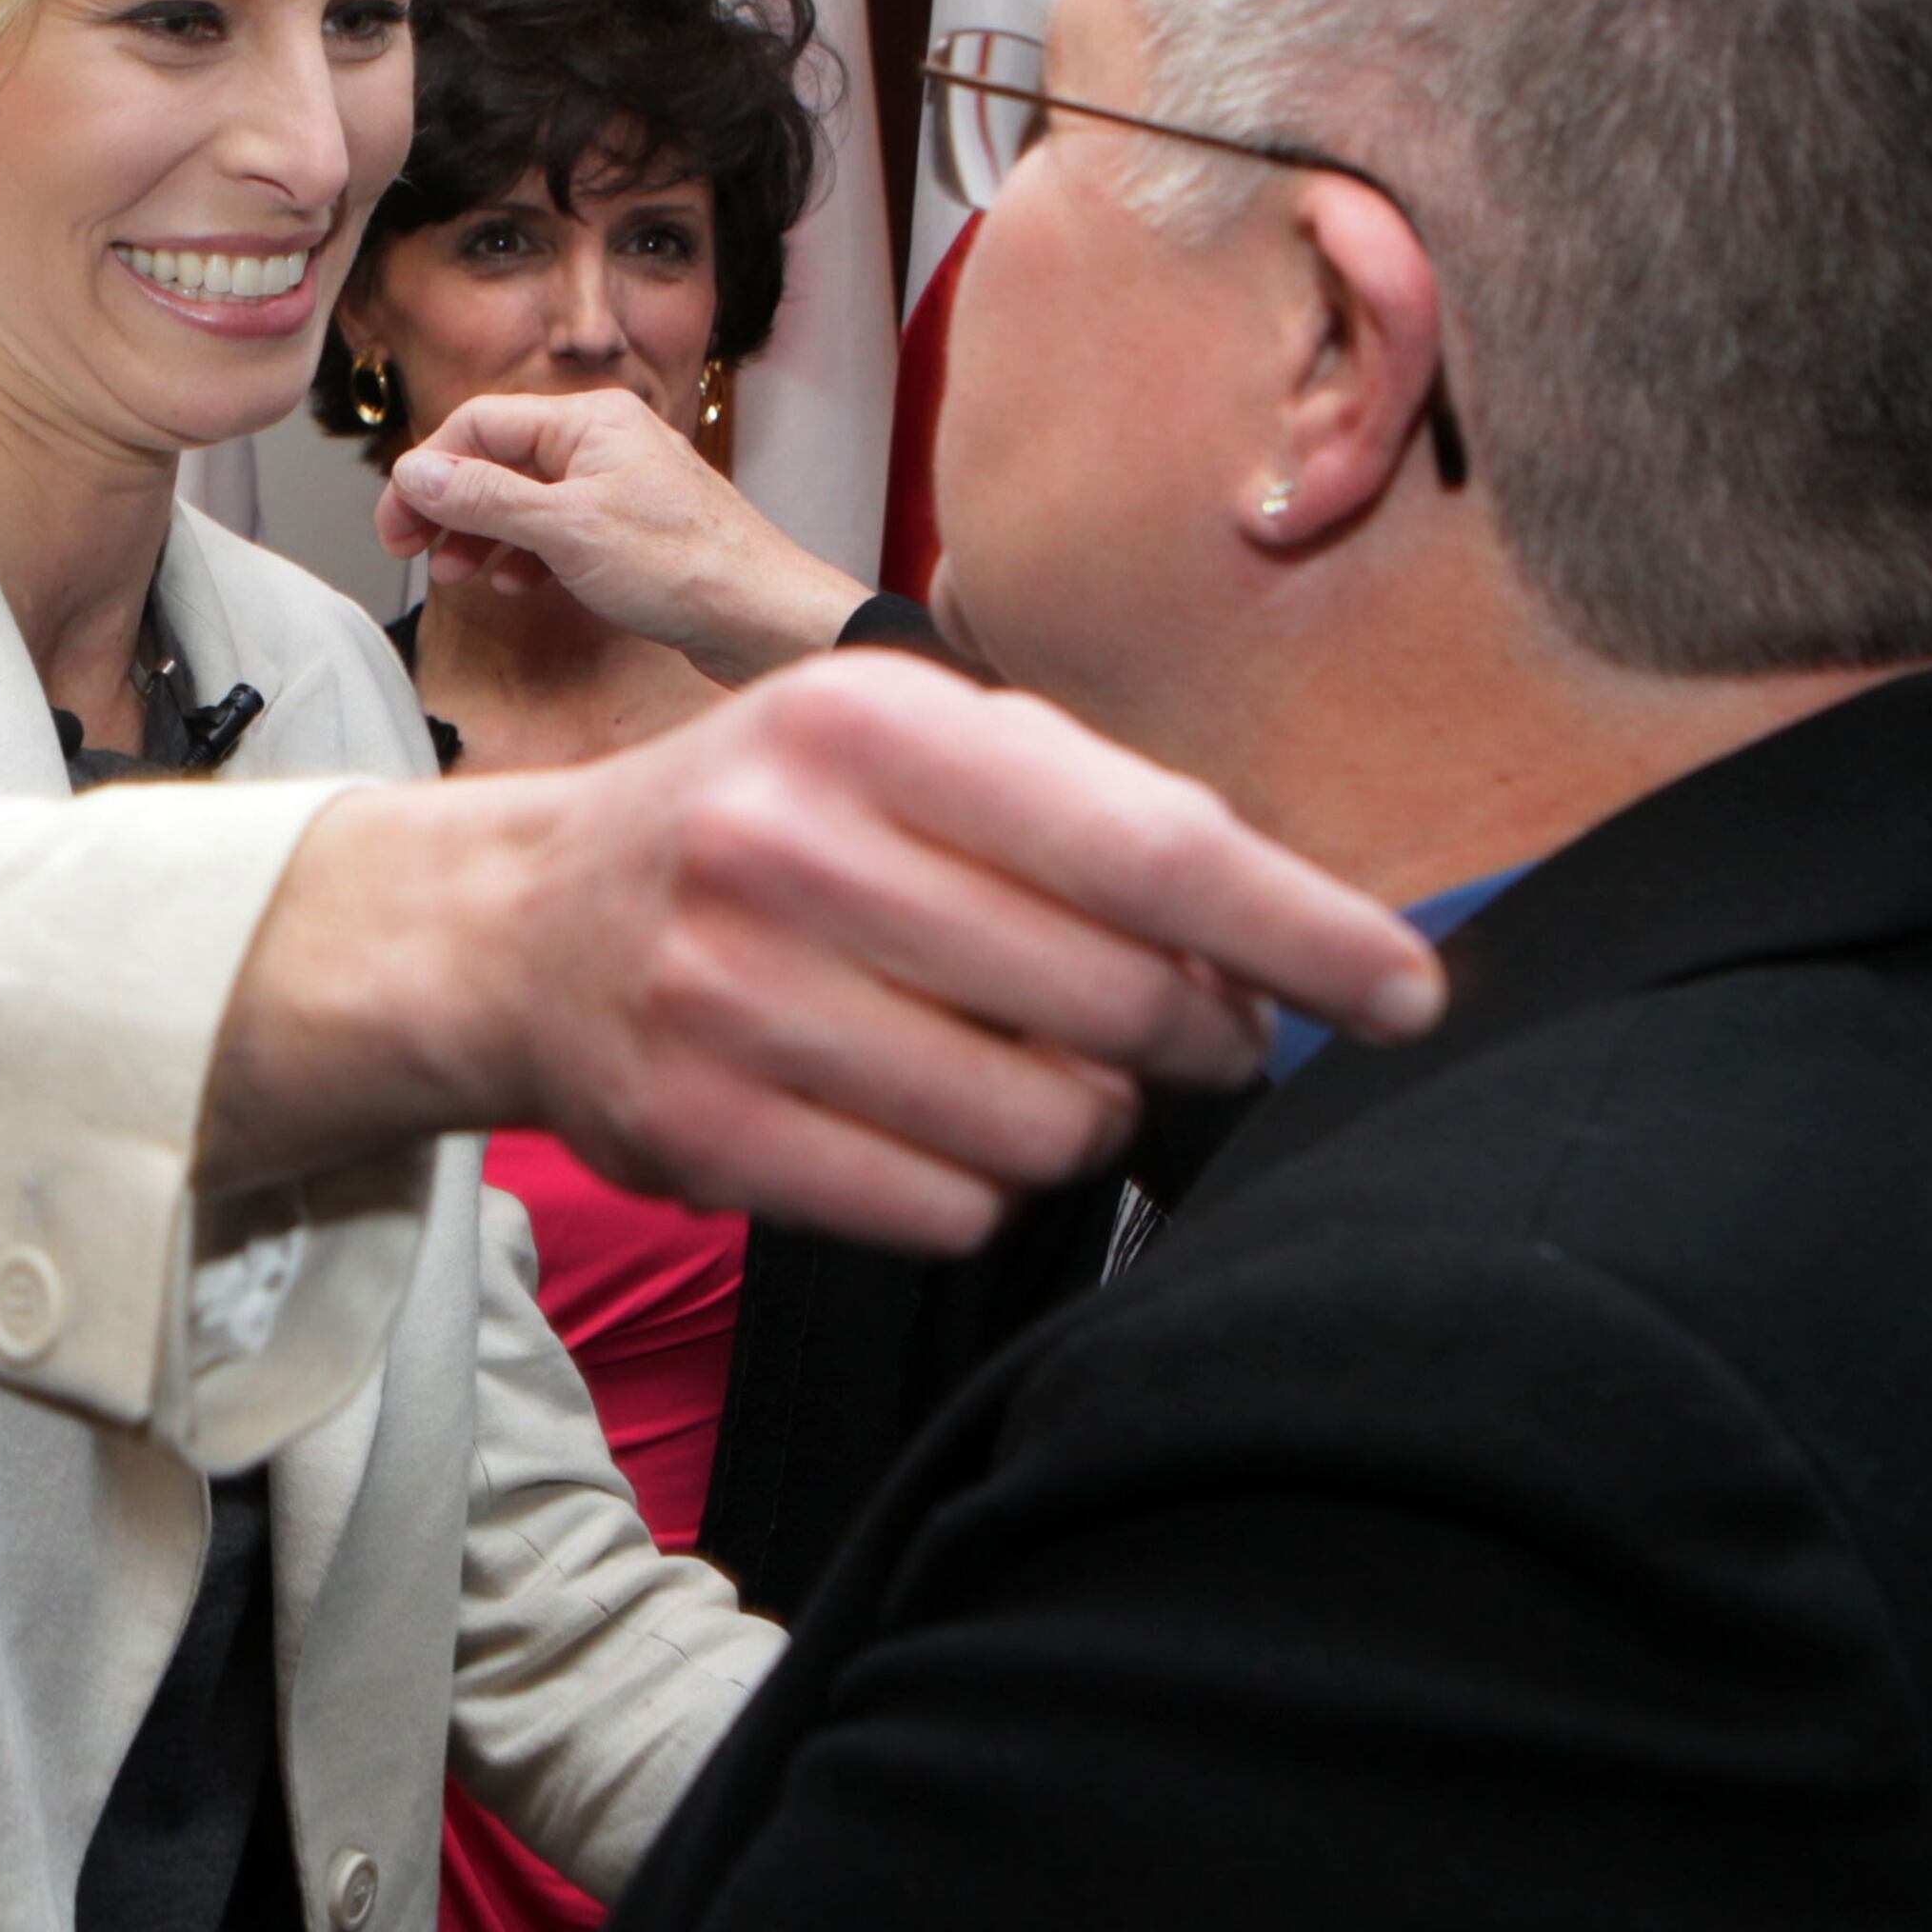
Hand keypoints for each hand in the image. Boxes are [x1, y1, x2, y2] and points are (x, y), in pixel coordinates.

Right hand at [207, 650, 1441, 1251]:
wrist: (519, 927)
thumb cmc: (766, 827)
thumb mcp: (904, 751)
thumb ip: (1090, 817)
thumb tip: (1292, 951)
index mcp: (869, 721)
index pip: (1150, 844)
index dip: (1304, 933)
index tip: (1412, 996)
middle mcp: (792, 846)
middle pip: (1119, 1003)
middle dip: (1191, 1037)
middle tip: (1179, 1030)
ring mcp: (732, 996)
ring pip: (1042, 1127)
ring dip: (1076, 1119)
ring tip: (1014, 1064)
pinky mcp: (699, 1132)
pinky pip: (944, 1211)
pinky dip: (973, 1186)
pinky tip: (922, 1120)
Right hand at [378, 389, 875, 684]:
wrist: (766, 618)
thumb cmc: (684, 568)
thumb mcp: (565, 529)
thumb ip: (484, 497)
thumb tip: (415, 473)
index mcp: (590, 420)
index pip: (479, 424)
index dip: (427, 474)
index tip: (395, 525)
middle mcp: (606, 442)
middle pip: (499, 460)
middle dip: (450, 507)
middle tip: (413, 552)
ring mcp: (621, 486)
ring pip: (527, 500)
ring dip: (483, 535)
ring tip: (460, 575)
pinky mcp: (633, 532)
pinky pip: (559, 531)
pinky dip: (526, 555)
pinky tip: (515, 584)